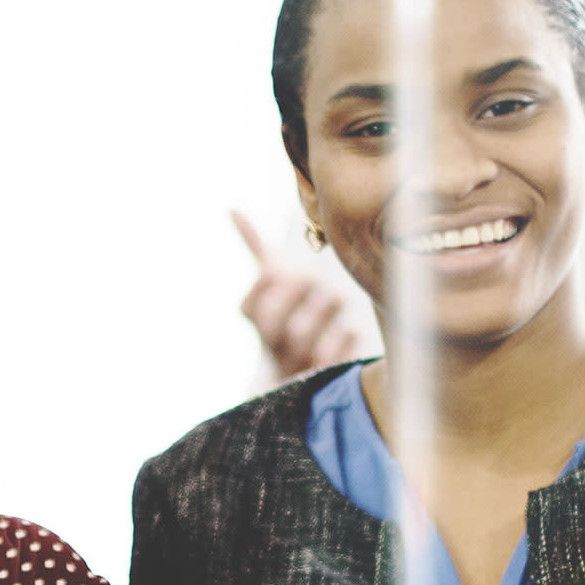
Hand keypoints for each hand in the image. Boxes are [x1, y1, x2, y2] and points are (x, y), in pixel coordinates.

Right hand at [234, 209, 363, 378]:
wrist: (309, 363)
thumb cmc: (295, 308)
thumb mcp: (275, 279)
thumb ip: (255, 247)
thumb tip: (232, 209)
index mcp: (257, 320)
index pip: (248, 307)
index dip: (262, 288)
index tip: (279, 271)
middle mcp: (272, 345)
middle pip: (270, 322)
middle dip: (294, 296)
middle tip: (317, 279)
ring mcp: (295, 363)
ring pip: (299, 338)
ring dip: (321, 312)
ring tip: (340, 298)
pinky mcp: (323, 375)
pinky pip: (330, 357)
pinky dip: (342, 338)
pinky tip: (352, 327)